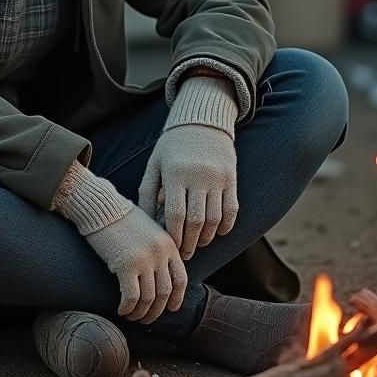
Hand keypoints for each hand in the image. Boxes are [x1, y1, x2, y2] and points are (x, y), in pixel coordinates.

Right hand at [83, 206, 187, 324]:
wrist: (102, 207)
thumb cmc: (122, 218)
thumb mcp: (150, 231)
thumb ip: (159, 250)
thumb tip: (160, 276)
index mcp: (168, 244)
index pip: (180, 279)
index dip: (176, 298)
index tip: (170, 308)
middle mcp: (160, 254)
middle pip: (164, 293)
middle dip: (156, 310)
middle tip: (147, 318)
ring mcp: (144, 260)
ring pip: (148, 299)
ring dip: (141, 313)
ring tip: (133, 317)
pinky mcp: (126, 265)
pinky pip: (131, 297)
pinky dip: (128, 308)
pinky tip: (121, 310)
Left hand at [138, 126, 238, 260]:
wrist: (201, 122)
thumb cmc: (172, 146)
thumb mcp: (155, 164)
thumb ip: (147, 192)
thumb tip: (145, 221)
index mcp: (175, 173)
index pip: (175, 214)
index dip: (173, 235)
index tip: (170, 247)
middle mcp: (198, 176)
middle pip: (195, 221)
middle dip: (189, 242)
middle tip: (185, 254)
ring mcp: (217, 177)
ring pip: (214, 218)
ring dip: (206, 237)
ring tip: (198, 243)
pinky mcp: (231, 178)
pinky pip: (232, 209)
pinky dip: (225, 225)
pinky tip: (217, 232)